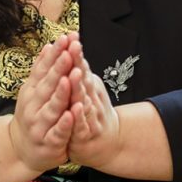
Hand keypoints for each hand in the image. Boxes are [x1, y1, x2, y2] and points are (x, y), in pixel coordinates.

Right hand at [9, 34, 74, 171]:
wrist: (21, 150)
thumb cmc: (33, 115)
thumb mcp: (34, 91)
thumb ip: (42, 70)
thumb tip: (49, 45)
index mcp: (32, 91)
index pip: (43, 68)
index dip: (54, 54)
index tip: (65, 38)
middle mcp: (33, 105)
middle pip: (48, 85)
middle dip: (59, 68)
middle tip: (69, 51)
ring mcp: (40, 124)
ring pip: (52, 107)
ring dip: (61, 93)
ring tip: (70, 78)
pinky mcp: (49, 142)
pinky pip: (58, 132)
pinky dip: (64, 123)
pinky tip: (71, 114)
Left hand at [66, 48, 120, 167]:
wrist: (109, 143)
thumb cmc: (94, 112)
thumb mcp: (88, 87)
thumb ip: (81, 69)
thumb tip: (73, 45)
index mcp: (88, 86)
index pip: (81, 66)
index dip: (76, 52)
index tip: (72, 37)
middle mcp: (91, 98)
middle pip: (83, 78)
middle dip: (77, 63)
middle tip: (72, 47)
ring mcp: (90, 116)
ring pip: (83, 100)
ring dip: (79, 87)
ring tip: (73, 74)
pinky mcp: (85, 134)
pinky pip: (81, 125)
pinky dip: (78, 117)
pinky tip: (76, 108)